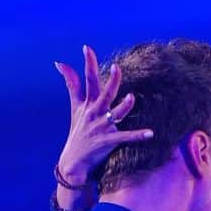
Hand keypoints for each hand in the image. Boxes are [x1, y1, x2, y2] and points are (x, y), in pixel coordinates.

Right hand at [54, 46, 153, 186]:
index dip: (88, 64)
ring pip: (115, 115)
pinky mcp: (107, 142)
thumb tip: (60, 63)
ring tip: (132, 98)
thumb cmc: (78, 132)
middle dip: (110, 82)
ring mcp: (101, 128)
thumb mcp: (74, 107)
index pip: (87, 81)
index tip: (87, 48)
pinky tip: (150, 133)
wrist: (73, 162)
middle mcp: (94, 114)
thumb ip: (71, 84)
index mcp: (88, 104)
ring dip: (124, 107)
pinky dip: (138, 135)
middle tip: (116, 68)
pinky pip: (126, 137)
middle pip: (104, 95)